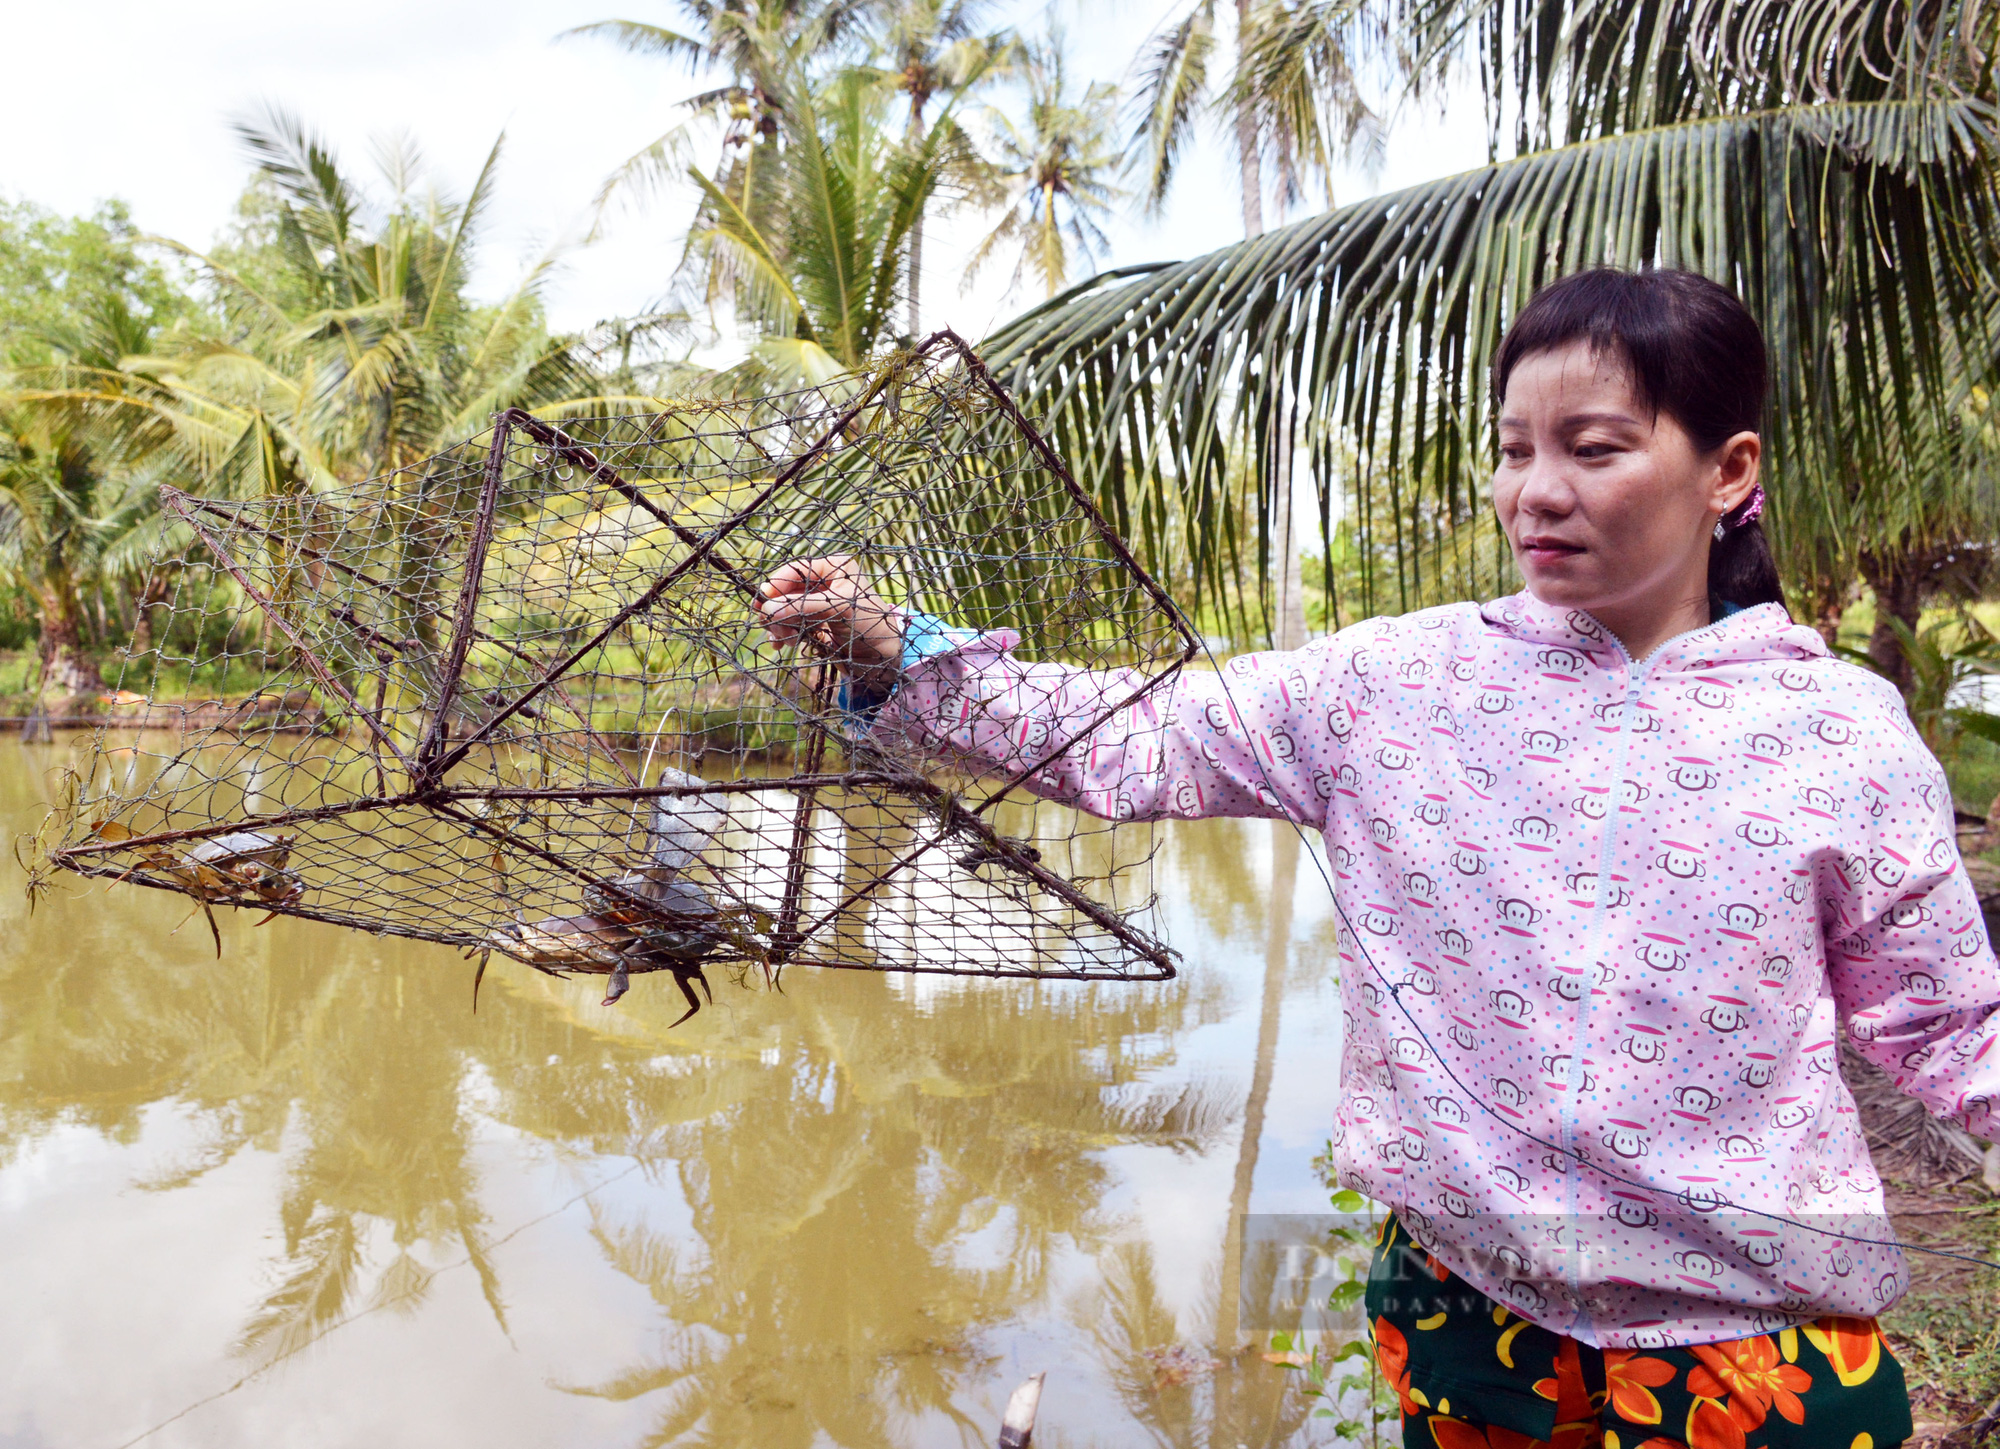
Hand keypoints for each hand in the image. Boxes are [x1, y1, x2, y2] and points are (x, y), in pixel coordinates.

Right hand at [756, 556, 902, 694]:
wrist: (883, 660)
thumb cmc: (870, 625)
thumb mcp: (838, 609)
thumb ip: (802, 607)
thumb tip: (767, 609)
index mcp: (834, 568)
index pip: (796, 570)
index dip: (777, 585)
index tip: (763, 603)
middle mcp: (825, 583)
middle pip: (787, 591)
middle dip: (777, 610)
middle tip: (771, 626)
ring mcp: (818, 604)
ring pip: (785, 609)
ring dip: (779, 624)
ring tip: (781, 640)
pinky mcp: (814, 624)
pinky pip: (790, 624)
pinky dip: (784, 634)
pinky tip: (781, 644)